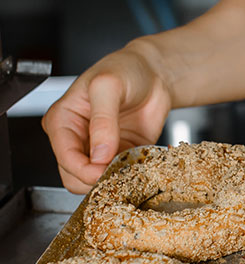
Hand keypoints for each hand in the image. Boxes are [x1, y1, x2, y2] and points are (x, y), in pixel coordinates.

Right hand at [42, 43, 171, 193]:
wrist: (153, 75)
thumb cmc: (125, 71)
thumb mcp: (109, 87)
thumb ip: (103, 121)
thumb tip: (99, 154)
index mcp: (63, 121)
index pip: (66, 158)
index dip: (84, 170)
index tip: (104, 170)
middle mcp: (77, 139)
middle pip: (75, 177)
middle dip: (96, 179)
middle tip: (120, 169)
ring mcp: (98, 151)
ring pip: (95, 183)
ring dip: (114, 179)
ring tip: (130, 162)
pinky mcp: (119, 158)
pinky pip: (120, 178)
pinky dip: (131, 176)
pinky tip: (140, 161)